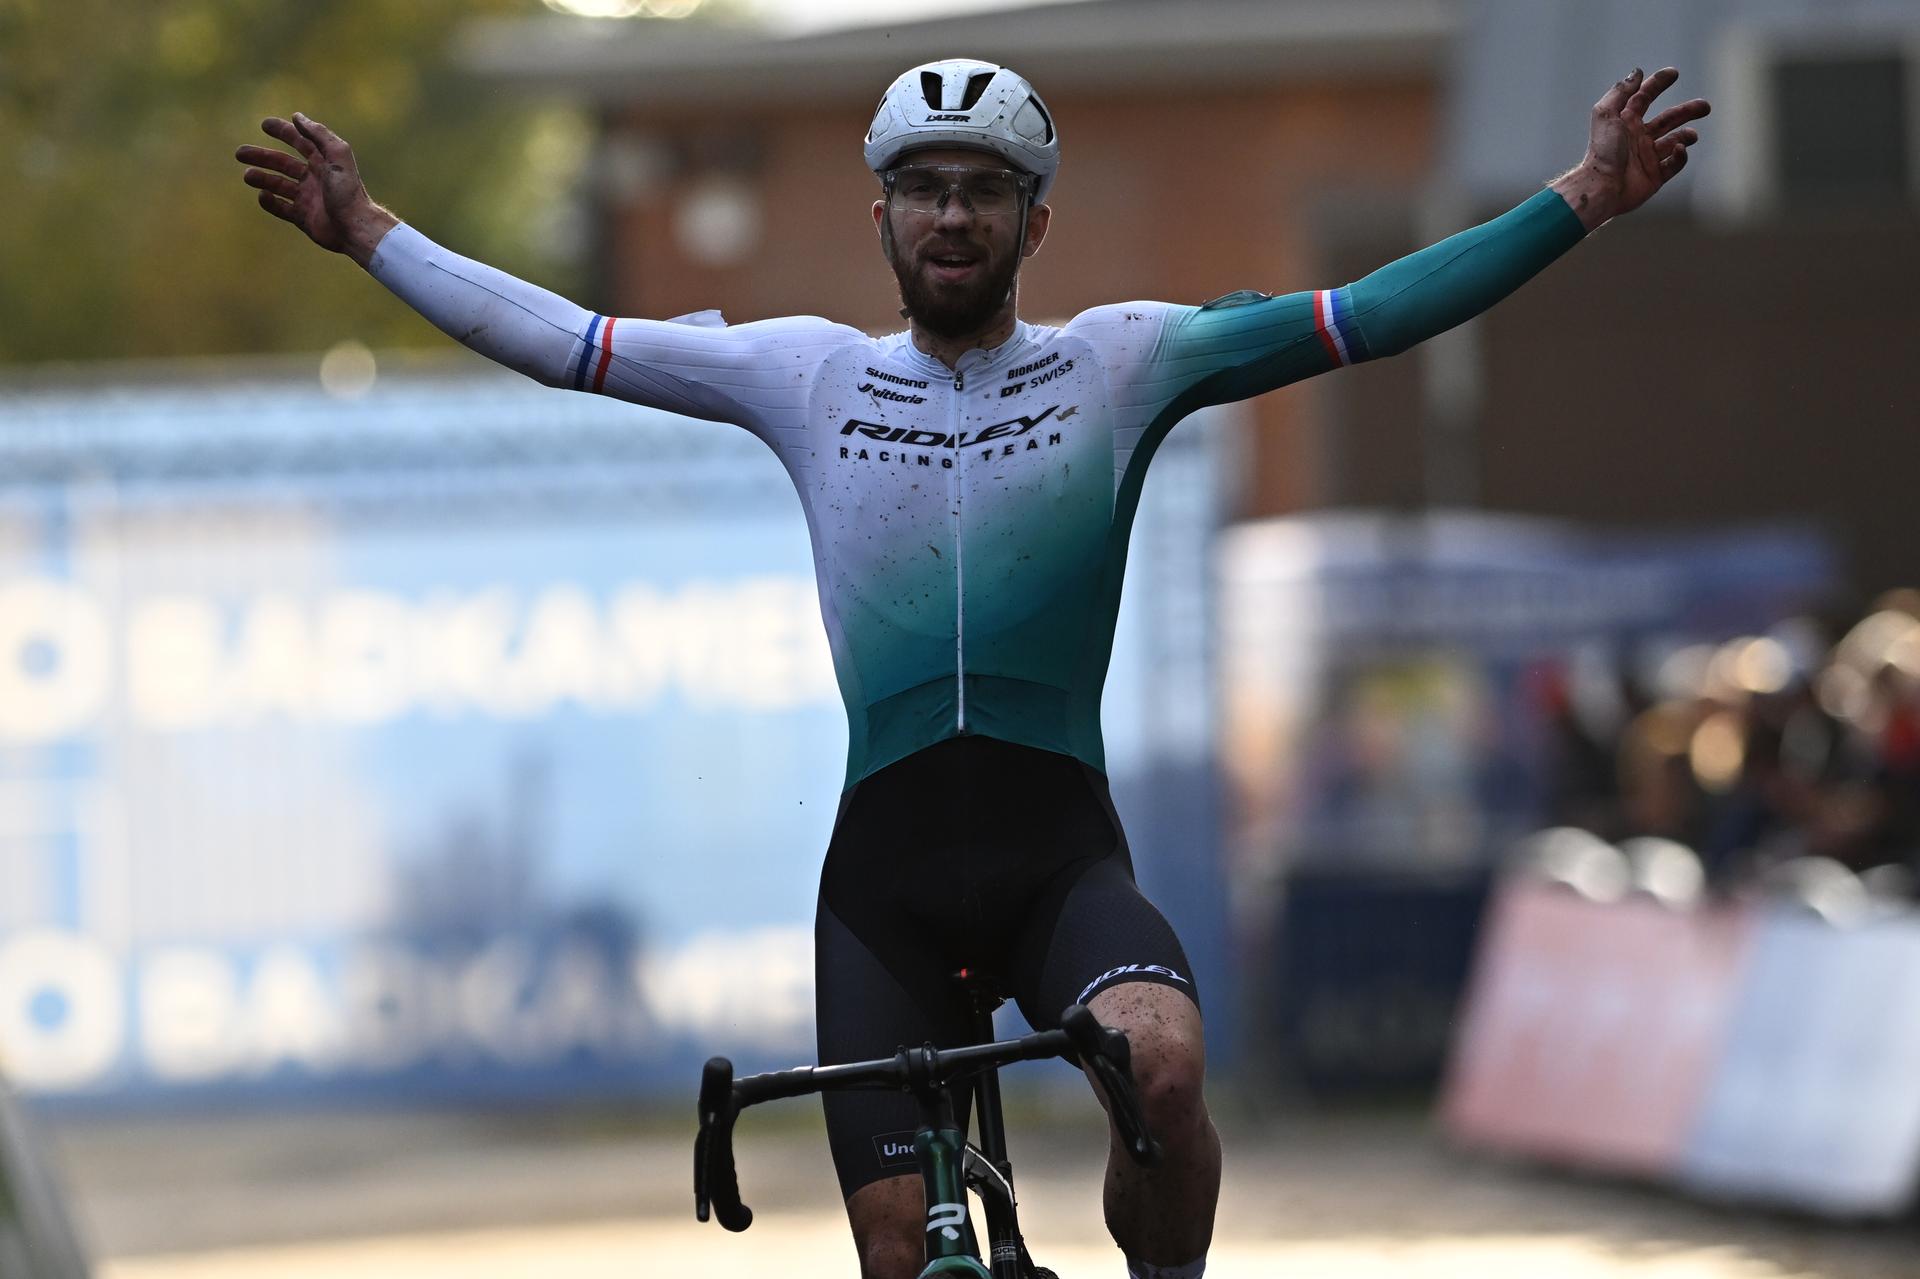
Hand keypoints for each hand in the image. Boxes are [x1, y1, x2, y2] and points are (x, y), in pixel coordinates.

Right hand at [236, 113, 396, 265]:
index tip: (264, 124)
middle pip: (282, 163)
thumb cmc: (348, 191)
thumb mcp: (337, 156)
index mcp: (323, 162)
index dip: (283, 131)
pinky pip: (281, 208)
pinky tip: (262, 195)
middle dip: (261, 156)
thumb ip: (319, 134)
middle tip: (239, 153)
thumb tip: (297, 117)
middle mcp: (314, 178)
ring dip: (261, 178)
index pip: (300, 142)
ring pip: (278, 184)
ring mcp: (308, 198)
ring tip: (247, 176)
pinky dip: (270, 202)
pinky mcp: (304, 218)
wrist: (355, 227)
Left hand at [1554, 68, 1709, 230]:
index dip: (1658, 84)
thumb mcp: (1606, 114)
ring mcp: (1647, 157)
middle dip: (1687, 111)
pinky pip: (1674, 163)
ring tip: (1691, 135)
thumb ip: (1621, 91)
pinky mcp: (1654, 176)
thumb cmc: (1602, 150)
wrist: (1602, 187)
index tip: (1674, 73)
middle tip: (1705, 106)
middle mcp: (1637, 137)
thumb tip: (1637, 72)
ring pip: (1674, 140)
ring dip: (1686, 135)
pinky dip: (1681, 155)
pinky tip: (1678, 149)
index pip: (1644, 97)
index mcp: (1626, 122)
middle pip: (1668, 119)